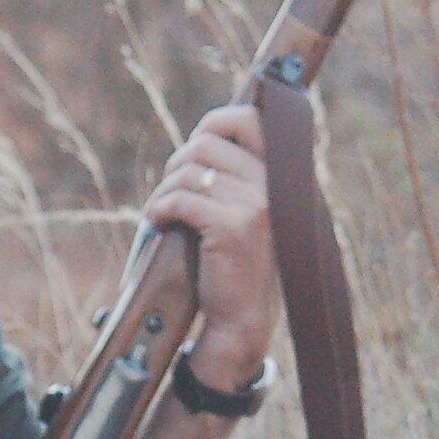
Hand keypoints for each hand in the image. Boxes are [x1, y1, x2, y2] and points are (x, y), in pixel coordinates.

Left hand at [143, 104, 280, 387]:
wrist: (244, 319)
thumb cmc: (237, 264)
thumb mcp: (247, 213)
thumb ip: (236, 176)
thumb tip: (198, 140)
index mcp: (279, 176)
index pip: (248, 119)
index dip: (214, 121)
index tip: (194, 145)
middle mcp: (272, 185)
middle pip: (205, 144)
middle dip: (177, 164)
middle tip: (170, 190)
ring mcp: (255, 206)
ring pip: (188, 172)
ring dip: (164, 190)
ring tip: (161, 212)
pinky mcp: (231, 228)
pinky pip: (180, 199)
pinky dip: (159, 209)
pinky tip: (159, 222)